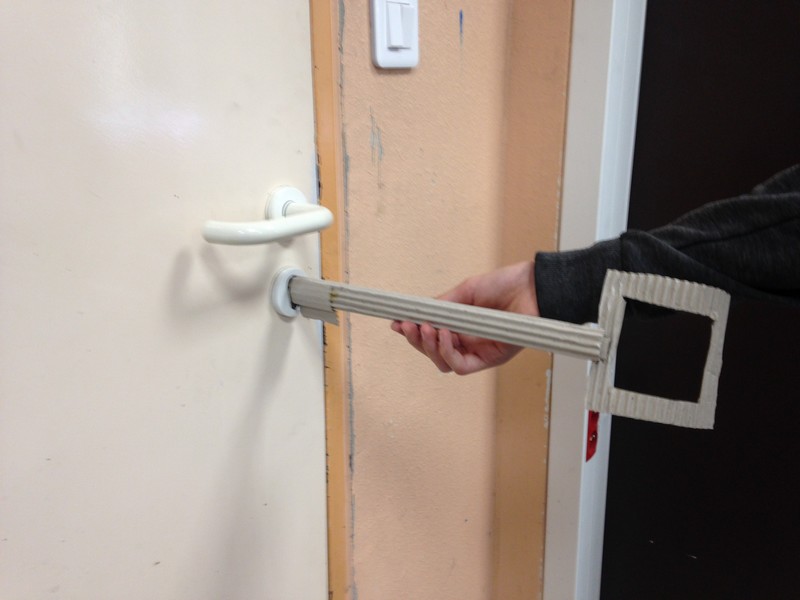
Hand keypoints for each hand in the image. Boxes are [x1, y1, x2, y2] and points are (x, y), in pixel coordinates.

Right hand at [390, 261, 538, 374]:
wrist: (533, 287)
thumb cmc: (506, 285)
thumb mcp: (466, 292)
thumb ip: (442, 305)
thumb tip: (417, 313)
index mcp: (461, 325)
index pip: (431, 336)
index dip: (412, 332)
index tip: (397, 322)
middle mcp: (468, 341)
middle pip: (433, 352)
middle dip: (416, 340)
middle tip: (408, 325)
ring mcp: (478, 352)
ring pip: (443, 362)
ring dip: (429, 347)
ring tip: (426, 328)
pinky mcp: (490, 360)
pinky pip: (461, 366)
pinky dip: (448, 353)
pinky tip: (445, 335)